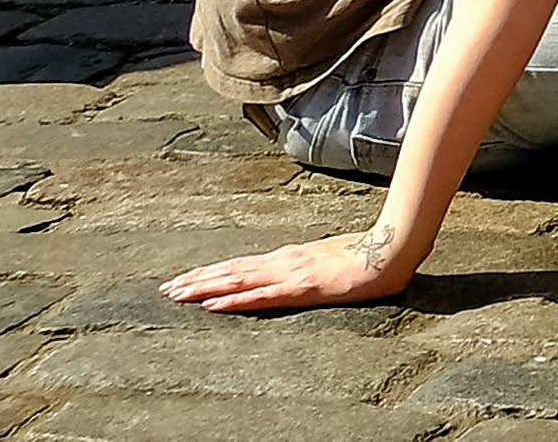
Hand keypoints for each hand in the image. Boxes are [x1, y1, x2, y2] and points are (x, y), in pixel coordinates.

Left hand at [160, 224, 419, 312]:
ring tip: (177, 295)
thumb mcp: (331, 257)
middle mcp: (284, 261)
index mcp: (290, 256)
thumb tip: (296, 267)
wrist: (391, 251)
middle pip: (232, 271)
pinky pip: (261, 297)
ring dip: (205, 288)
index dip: (211, 271)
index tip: (185, 278)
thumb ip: (310, 263)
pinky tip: (213, 306)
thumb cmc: (367, 254)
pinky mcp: (302, 288)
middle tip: (166, 289)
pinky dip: (233, 300)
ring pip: (238, 281)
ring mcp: (291, 274)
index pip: (242, 265)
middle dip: (197, 280)